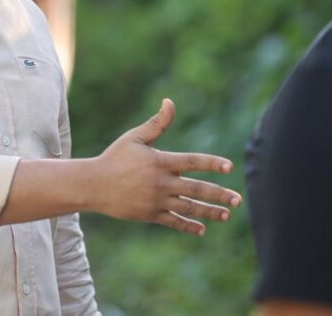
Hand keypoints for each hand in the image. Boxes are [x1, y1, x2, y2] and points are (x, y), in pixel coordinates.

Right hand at [88, 98, 240, 235]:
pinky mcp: (149, 215)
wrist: (93, 185)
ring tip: (227, 214)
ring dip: (210, 212)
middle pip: (196, 189)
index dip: (212, 163)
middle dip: (219, 194)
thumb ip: (156, 123)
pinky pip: (173, 221)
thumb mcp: (134, 137)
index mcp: (160, 161)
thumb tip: (170, 102)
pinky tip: (202, 228)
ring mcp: (156, 200)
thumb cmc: (114, 157)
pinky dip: (188, 225)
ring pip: (188, 208)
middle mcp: (161, 183)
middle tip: (238, 199)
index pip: (192, 162)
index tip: (229, 167)